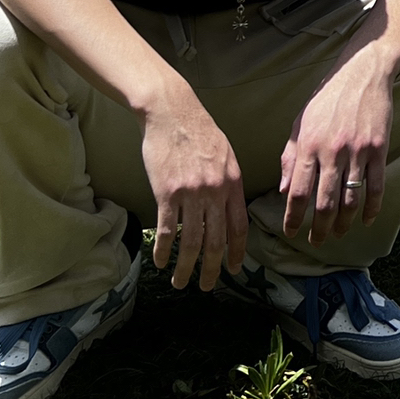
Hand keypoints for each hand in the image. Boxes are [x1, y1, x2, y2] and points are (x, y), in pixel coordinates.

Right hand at [140, 86, 247, 290]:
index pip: (239, 227)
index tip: (233, 269)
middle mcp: (215, 190)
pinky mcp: (167, 192)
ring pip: (191, 241)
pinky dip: (163, 250)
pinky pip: (166, 230)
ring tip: (181, 282)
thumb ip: (229, 183)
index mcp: (233, 182)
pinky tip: (160, 262)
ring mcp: (191, 193)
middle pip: (216, 240)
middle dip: (212, 269)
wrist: (173, 112)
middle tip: (207, 286)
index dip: (236, 252)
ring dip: (186, 267)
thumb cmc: (200, 131)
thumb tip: (231, 212)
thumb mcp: (226, 155)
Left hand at [279, 48, 393, 244]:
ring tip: (338, 233)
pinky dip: (372, 208)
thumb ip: (290, 156)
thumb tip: (284, 191)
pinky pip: (376, 186)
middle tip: (316, 242)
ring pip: (350, 199)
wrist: (362, 72)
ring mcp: (358, 151)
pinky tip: (366, 220)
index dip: (293, 218)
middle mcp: (332, 151)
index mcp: (309, 145)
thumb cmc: (327, 98)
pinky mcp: (379, 148)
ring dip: (344, 223)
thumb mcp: (300, 122)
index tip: (291, 233)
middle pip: (324, 202)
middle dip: (318, 229)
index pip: (299, 192)